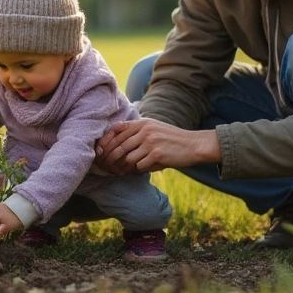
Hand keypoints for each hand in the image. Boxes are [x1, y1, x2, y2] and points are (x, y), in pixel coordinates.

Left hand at [96, 118, 220, 173]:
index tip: (100, 152)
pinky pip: (139, 166)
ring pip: (128, 158)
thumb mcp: (153, 128)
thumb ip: (136, 132)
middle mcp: (145, 130)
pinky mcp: (157, 154)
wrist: (193, 145)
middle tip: (107, 167)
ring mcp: (150, 142)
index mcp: (142, 123)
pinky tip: (144, 168)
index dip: (105, 142)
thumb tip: (114, 144)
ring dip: (126, 166)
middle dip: (111, 158)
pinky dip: (140, 169)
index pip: (116, 130)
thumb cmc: (171, 139)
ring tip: (126, 170)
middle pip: (119, 146)